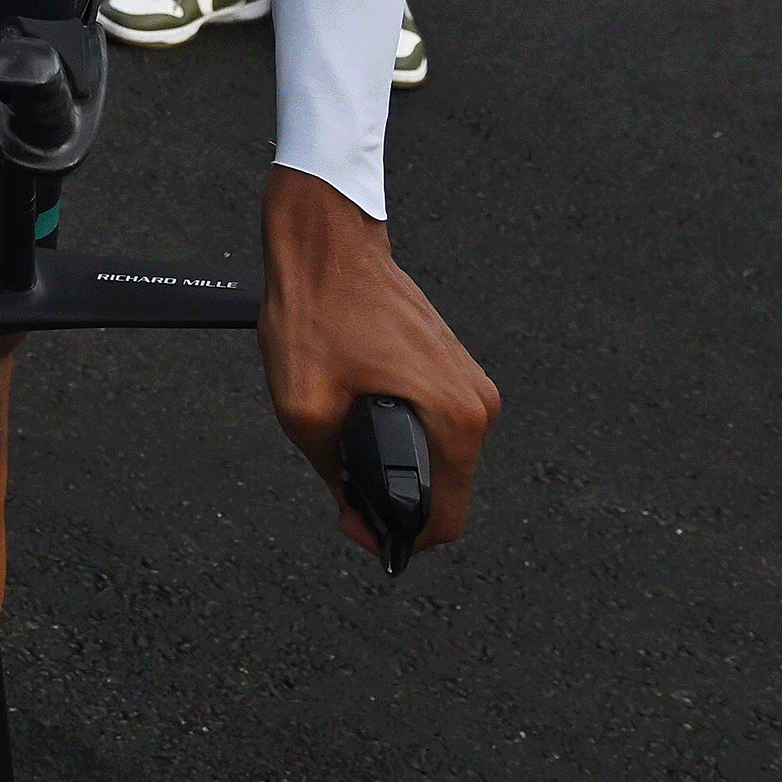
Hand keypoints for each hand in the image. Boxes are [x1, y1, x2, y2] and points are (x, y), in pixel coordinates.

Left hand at [258, 167, 498, 557]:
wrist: (328, 244)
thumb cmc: (320, 307)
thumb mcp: (304, 406)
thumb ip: (334, 476)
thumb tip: (357, 518)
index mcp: (455, 417)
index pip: (448, 518)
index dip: (400, 537)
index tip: (361, 526)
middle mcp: (476, 402)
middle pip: (445, 489)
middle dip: (394, 498)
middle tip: (342, 482)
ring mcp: (468, 381)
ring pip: (439, 456)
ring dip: (396, 462)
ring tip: (347, 433)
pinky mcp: (452, 367)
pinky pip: (433, 424)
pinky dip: (402, 432)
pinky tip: (361, 408)